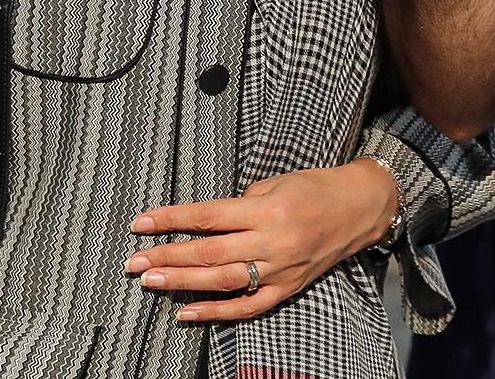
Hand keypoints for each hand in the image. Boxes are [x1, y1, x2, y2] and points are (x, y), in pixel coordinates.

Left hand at [126, 161, 398, 322]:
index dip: (172, 220)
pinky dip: (216, 312)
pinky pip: (248, 306)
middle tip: (134, 263)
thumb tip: (207, 222)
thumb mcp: (278, 181)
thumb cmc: (316, 187)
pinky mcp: (288, 288)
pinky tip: (187, 312)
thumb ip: (242, 203)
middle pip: (209, 252)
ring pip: (222, 281)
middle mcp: (272, 240)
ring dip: (182, 283)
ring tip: (150, 282)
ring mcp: (280, 268)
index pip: (208, 216)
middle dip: (167, 257)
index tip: (142, 223)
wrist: (361, 208)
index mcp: (267, 208)